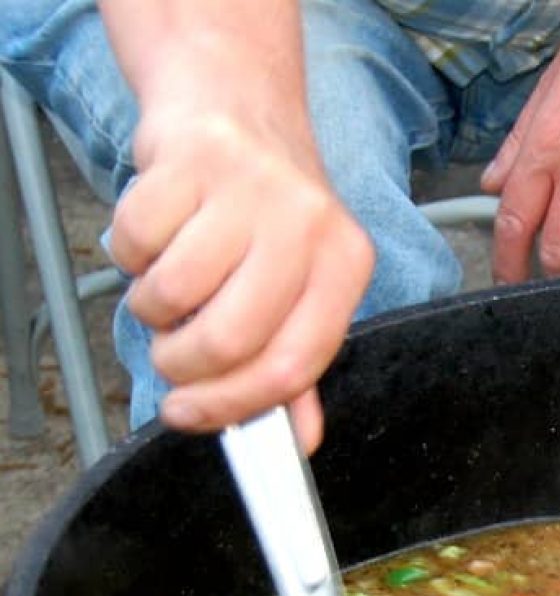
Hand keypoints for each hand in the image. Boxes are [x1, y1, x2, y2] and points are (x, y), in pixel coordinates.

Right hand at [109, 106, 373, 451]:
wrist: (235, 105)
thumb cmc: (266, 215)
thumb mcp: (301, 286)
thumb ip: (295, 364)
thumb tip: (298, 442)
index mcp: (346, 267)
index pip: (294, 366)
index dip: (235, 405)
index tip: (188, 417)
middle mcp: (308, 226)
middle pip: (230, 341)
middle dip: (182, 366)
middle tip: (171, 357)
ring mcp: (251, 189)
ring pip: (173, 294)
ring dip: (152, 308)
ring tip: (167, 287)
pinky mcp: (192, 159)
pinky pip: (135, 243)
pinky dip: (129, 256)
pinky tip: (154, 238)